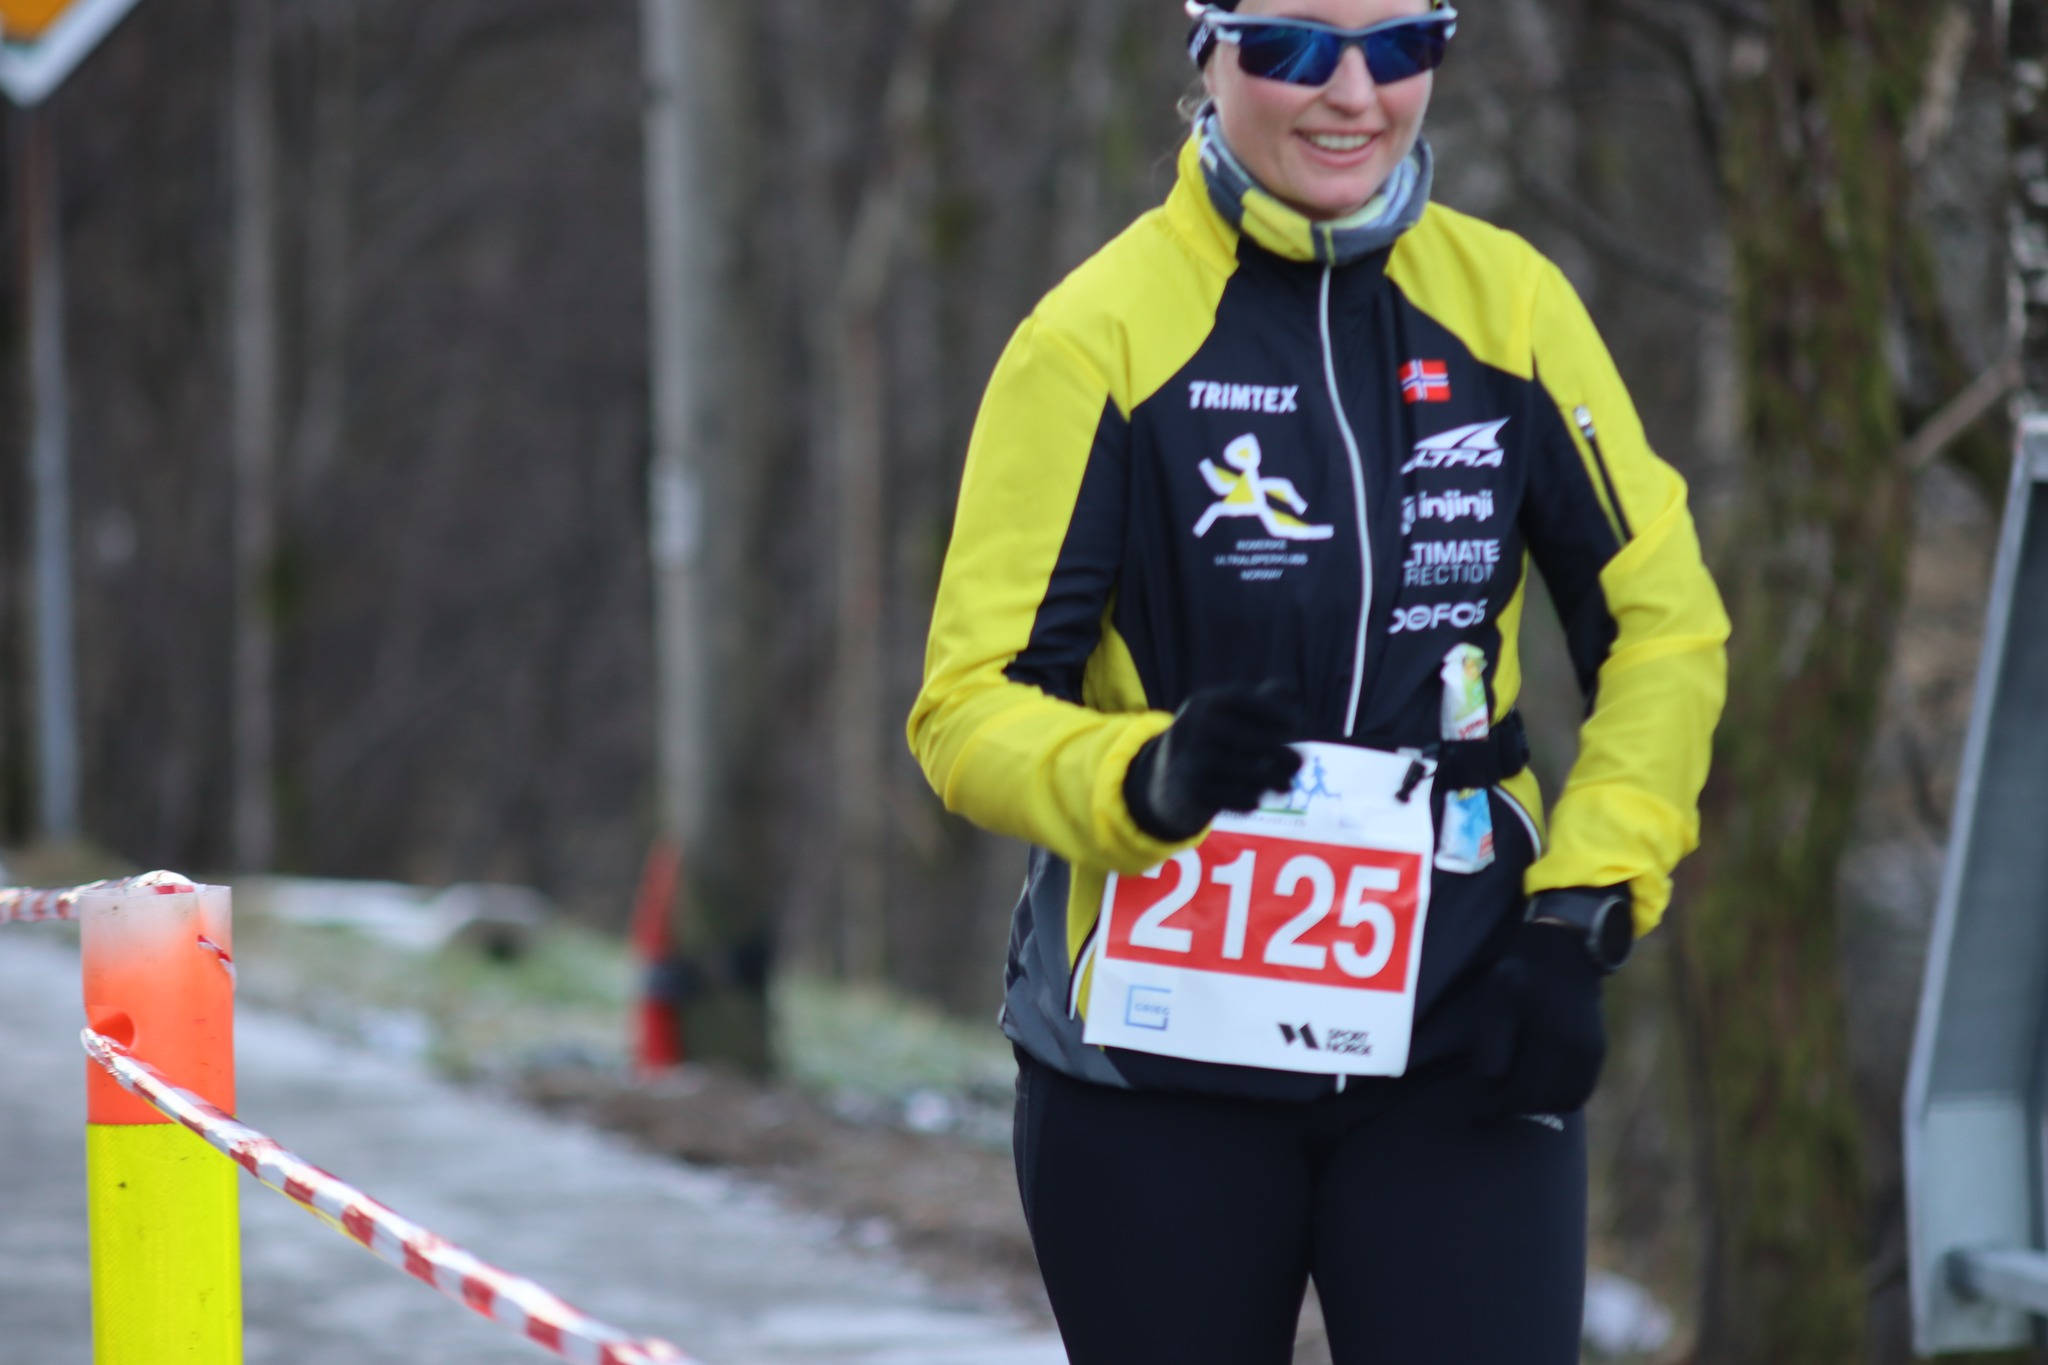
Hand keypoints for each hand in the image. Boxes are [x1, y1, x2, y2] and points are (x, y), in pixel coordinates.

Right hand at [1123, 682, 1302, 841]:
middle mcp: (1192, 728)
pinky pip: (1226, 797)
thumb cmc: (1210, 743)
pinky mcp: (1188, 790)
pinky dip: (1246, 800)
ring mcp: (1187, 760)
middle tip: (1299, 764)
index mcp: (1203, 704)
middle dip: (1279, 752)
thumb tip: (1291, 689)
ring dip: (1270, 780)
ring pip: (1240, 770)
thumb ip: (1259, 701)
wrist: (1164, 784)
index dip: (1272, 709)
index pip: (1242, 700)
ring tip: (1286, 787)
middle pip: (1247, 738)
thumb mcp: (1225, 718)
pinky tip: (1256, 801)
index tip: (1294, 723)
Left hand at [1471, 918, 1606, 1121]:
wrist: (1565, 952)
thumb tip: (1490, 1085)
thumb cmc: (1522, 975)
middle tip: (1488, 1105)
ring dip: (1538, 1104)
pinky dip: (1558, 1095)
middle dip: (1514, 1108)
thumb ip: (1493, 1042)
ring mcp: (1594, 1053)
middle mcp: (1579, 1051)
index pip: (1524, 1094)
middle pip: (1544, 1102)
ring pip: (1565, 1102)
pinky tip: (1536, 1081)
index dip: (1496, 1110)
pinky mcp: (1598, 1052)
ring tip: (1512, 1090)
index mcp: (1553, 1038)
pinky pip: (1580, 1091)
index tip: (1475, 1117)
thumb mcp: (1496, 999)